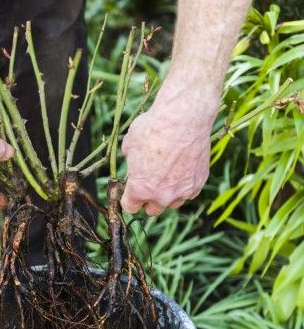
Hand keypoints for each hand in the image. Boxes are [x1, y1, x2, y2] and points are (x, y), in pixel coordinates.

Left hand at [120, 88, 217, 215]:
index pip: (130, 207)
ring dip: (168, 194)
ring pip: (172, 203)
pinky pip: (189, 192)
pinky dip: (185, 185)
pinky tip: (182, 170)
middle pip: (152, 210)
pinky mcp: (198, 183)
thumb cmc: (153, 128)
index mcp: (140, 189)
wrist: (184, 118)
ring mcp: (182, 192)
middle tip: (149, 182)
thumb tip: (132, 158)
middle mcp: (161, 196)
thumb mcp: (130, 143)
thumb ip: (130, 158)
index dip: (129, 197)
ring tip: (167, 176)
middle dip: (148, 199)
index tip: (131, 189)